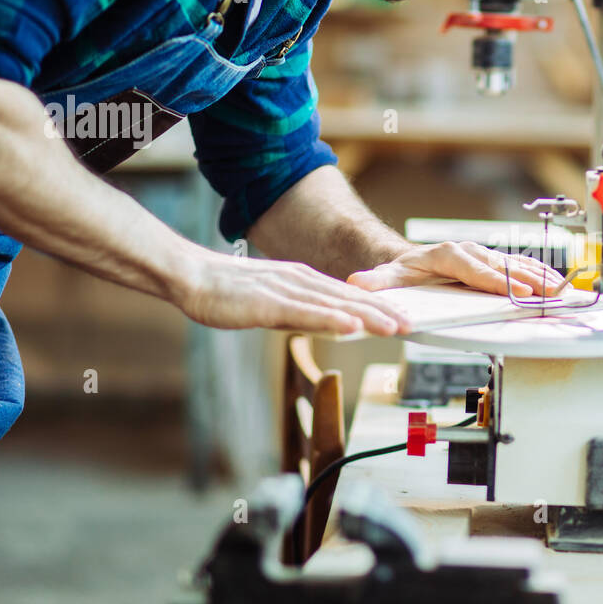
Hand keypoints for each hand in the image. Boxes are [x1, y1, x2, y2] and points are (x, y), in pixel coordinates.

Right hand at [176, 250, 411, 334]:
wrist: (190, 277)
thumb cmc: (229, 292)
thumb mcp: (274, 299)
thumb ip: (302, 310)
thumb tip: (330, 322)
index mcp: (302, 279)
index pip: (347, 294)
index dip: (377, 306)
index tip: (403, 316)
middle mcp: (299, 280)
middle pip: (348, 298)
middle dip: (382, 312)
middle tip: (412, 324)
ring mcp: (284, 290)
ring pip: (333, 304)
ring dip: (366, 316)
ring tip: (394, 327)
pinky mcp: (267, 303)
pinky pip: (304, 312)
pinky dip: (330, 319)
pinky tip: (350, 326)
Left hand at [346, 241, 565, 297]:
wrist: (412, 263)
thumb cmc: (405, 274)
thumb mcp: (389, 277)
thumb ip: (377, 282)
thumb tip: (358, 282)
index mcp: (447, 254)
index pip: (475, 269)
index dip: (496, 280)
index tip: (516, 291)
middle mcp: (469, 251)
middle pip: (502, 266)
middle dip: (527, 279)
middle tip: (548, 292)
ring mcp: (483, 256)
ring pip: (515, 264)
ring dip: (539, 276)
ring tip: (560, 288)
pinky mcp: (493, 263)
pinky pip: (520, 266)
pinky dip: (539, 273)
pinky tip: (556, 282)